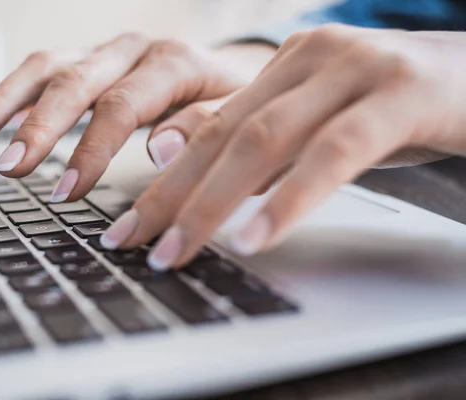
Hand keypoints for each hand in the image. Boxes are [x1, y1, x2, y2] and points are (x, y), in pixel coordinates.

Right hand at [0, 33, 274, 200]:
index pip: (121, 105)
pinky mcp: (92, 61)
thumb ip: (204, 128)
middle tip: (9, 168)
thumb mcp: (240, 117)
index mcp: (174, 62)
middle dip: (38, 127)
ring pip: (49, 66)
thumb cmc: (239, 103)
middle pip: (76, 81)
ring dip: (8, 98)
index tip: (65, 192)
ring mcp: (109, 52)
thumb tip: (157, 150)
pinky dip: (8, 90)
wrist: (237, 70)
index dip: (89, 150)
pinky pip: (44, 70)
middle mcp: (134, 49)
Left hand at [99, 25, 465, 269]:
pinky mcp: (400, 95)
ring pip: (264, 139)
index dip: (161, 179)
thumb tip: (196, 178)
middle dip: (171, 194)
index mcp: (286, 66)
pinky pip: (333, 152)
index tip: (127, 224)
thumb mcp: (320, 129)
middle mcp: (311, 58)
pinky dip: (290, 198)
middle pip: (222, 133)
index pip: (207, 127)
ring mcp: (354, 70)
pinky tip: (254, 238)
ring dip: (211, 201)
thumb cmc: (400, 110)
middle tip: (130, 242)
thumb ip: (264, 148)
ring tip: (177, 251)